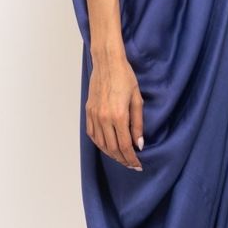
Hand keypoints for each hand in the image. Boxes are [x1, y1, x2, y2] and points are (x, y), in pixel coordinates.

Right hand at [86, 49, 144, 169]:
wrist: (107, 62)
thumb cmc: (125, 77)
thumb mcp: (137, 100)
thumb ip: (138, 124)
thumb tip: (138, 144)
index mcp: (118, 116)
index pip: (125, 145)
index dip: (132, 158)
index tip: (137, 165)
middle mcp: (104, 118)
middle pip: (112, 148)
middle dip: (122, 159)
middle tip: (131, 164)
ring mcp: (94, 115)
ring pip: (101, 144)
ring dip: (111, 154)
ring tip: (121, 157)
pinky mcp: (88, 111)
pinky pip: (92, 134)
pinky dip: (99, 144)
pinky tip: (107, 146)